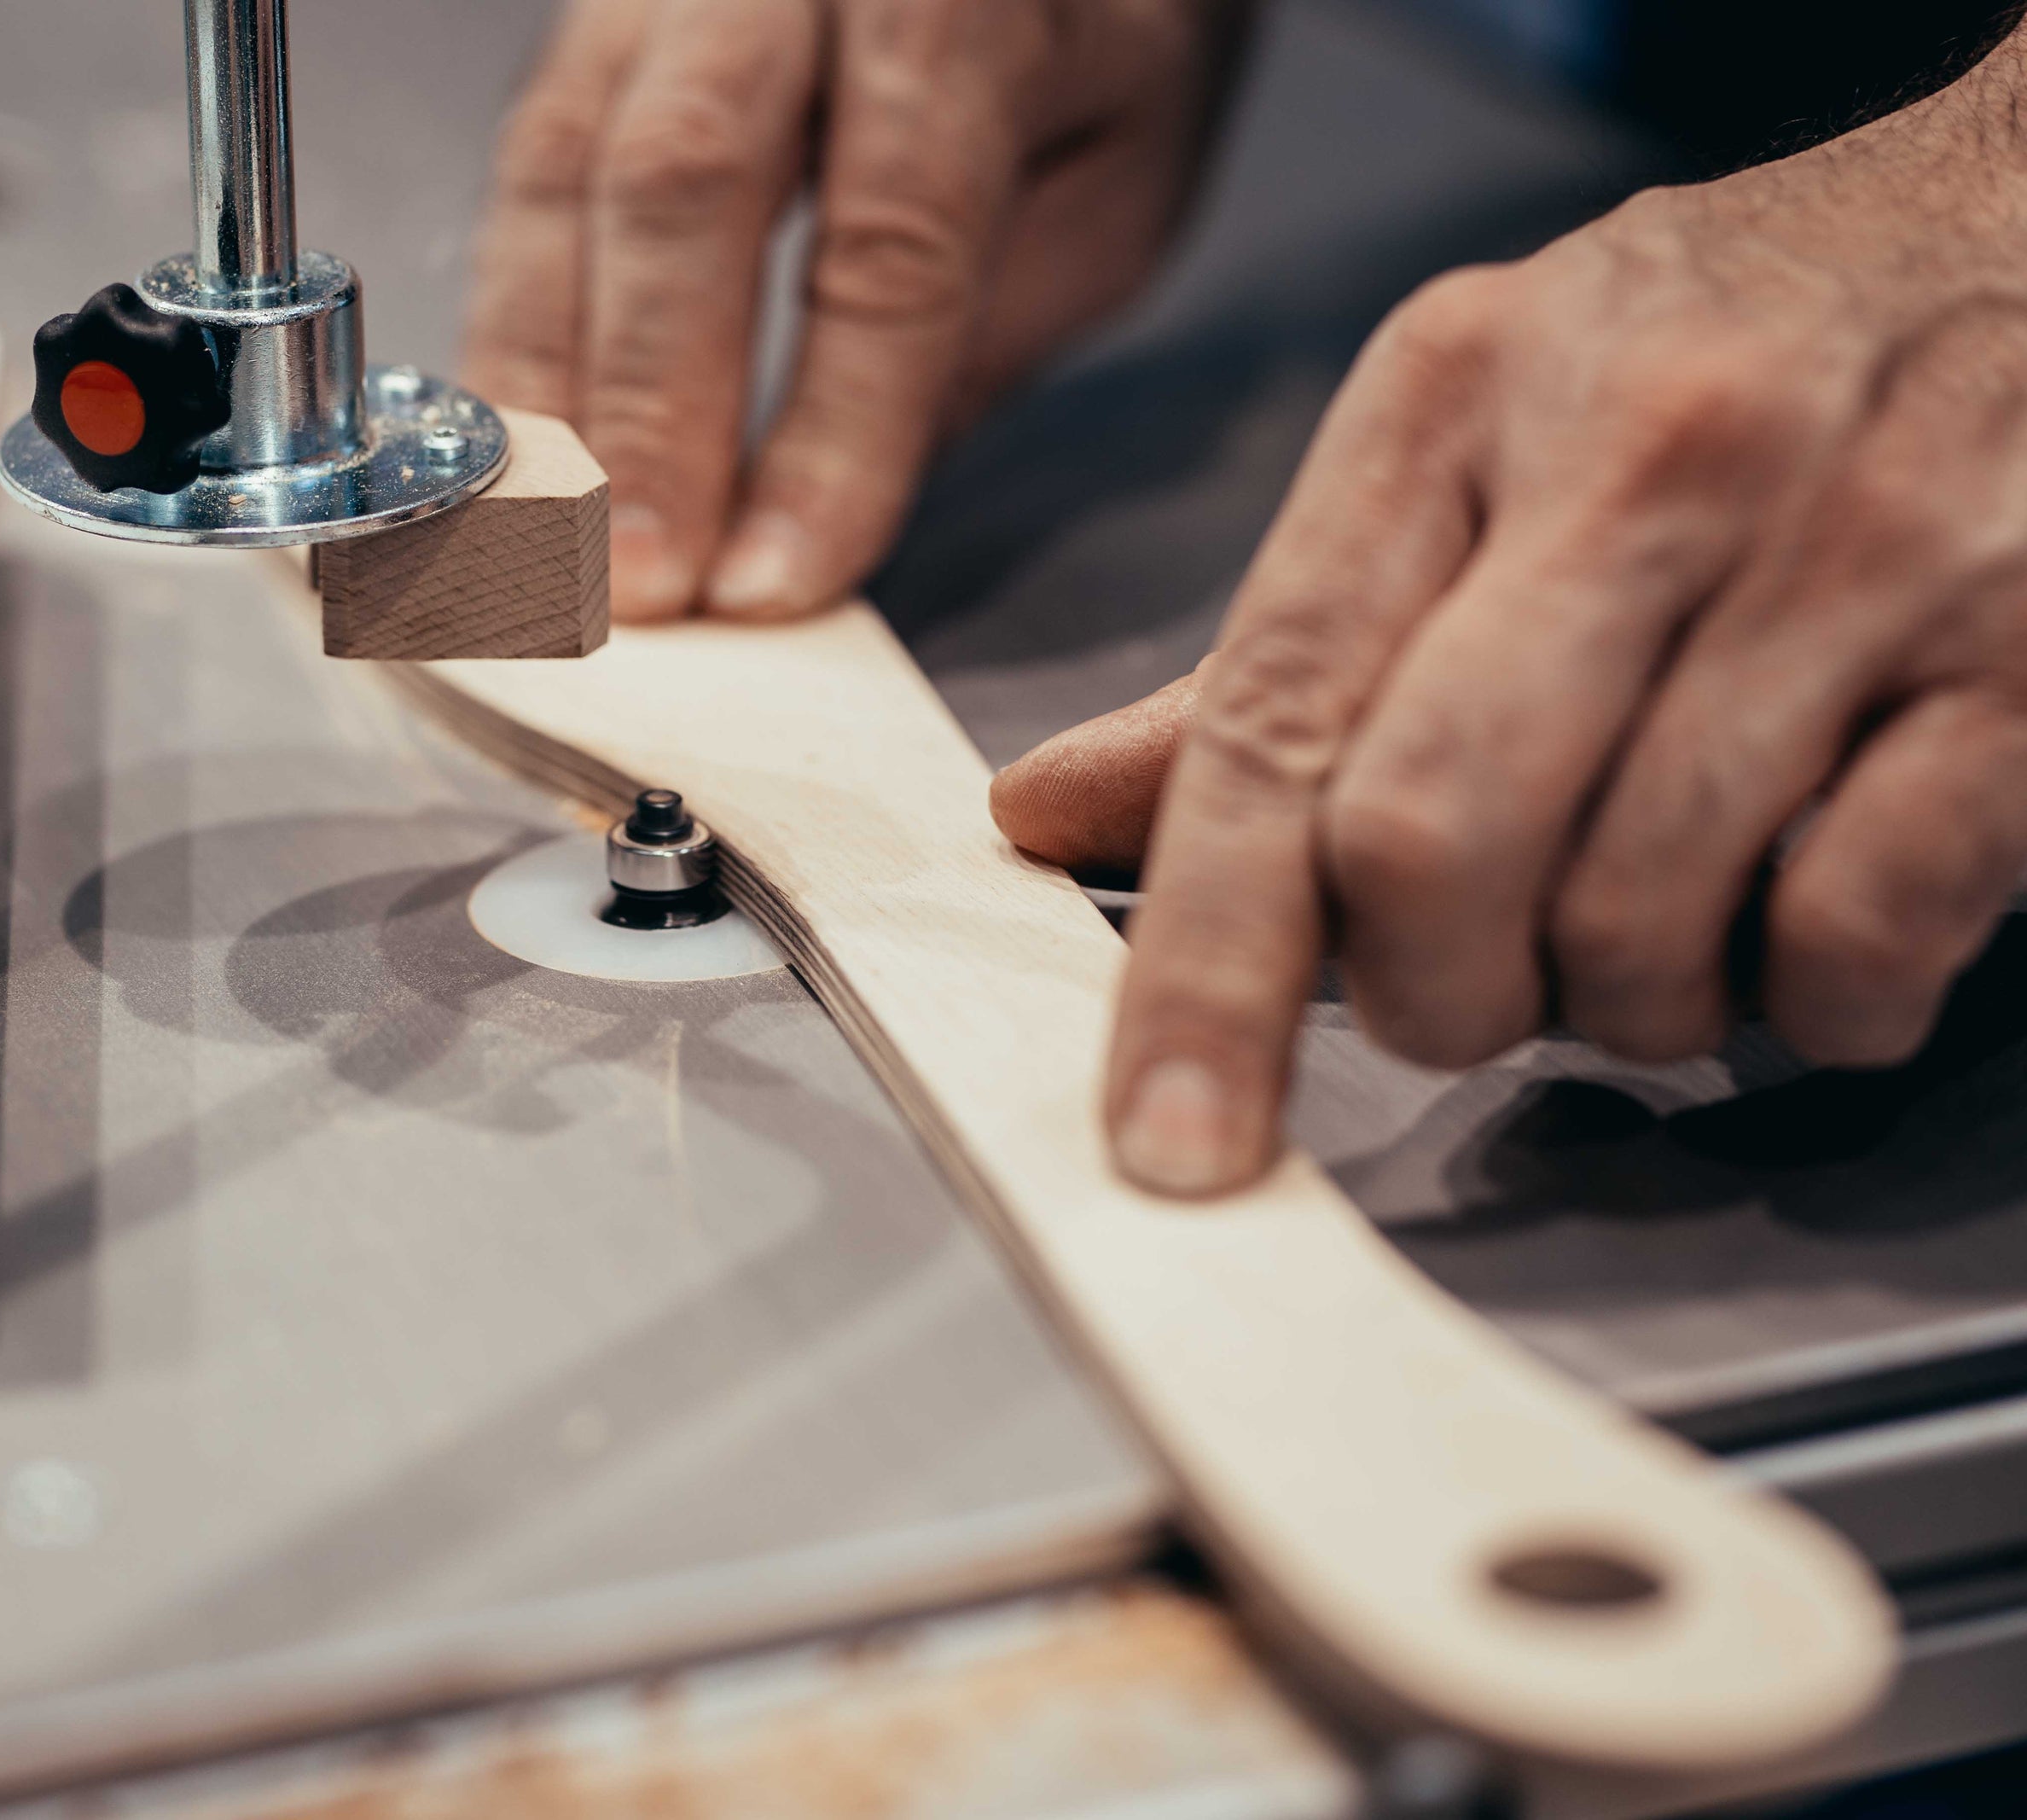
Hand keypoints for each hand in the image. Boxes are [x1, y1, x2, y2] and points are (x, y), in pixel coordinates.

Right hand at [461, 0, 1243, 622]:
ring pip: (566, 176)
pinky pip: (521, 180)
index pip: (890, 240)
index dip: (832, 431)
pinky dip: (512, 336)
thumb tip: (816, 525)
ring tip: (556, 547)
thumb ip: (977, 340)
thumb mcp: (1108, 190)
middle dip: (655, 410)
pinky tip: (515, 456)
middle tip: (645, 585)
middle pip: (686, 185)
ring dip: (552, 387)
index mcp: (959, 2)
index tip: (779, 580)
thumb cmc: (1079, 50)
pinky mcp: (587, 31)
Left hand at [994, 31, 2026, 1195]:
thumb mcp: (1470, 443)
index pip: (1266, 726)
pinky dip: (1814, 1000)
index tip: (1170, 1142)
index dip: (1198, 965)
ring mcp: (1859, 546)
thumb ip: (1279, 662)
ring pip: (1636, 920)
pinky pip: (1855, 935)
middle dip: (1430, 991)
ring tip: (1671, 908)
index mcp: (1453, 398)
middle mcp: (1648, 453)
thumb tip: (1044, 816)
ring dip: (1630, 1002)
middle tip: (1477, 980)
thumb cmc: (1727, 365)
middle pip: (1425, 841)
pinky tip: (1820, 915)